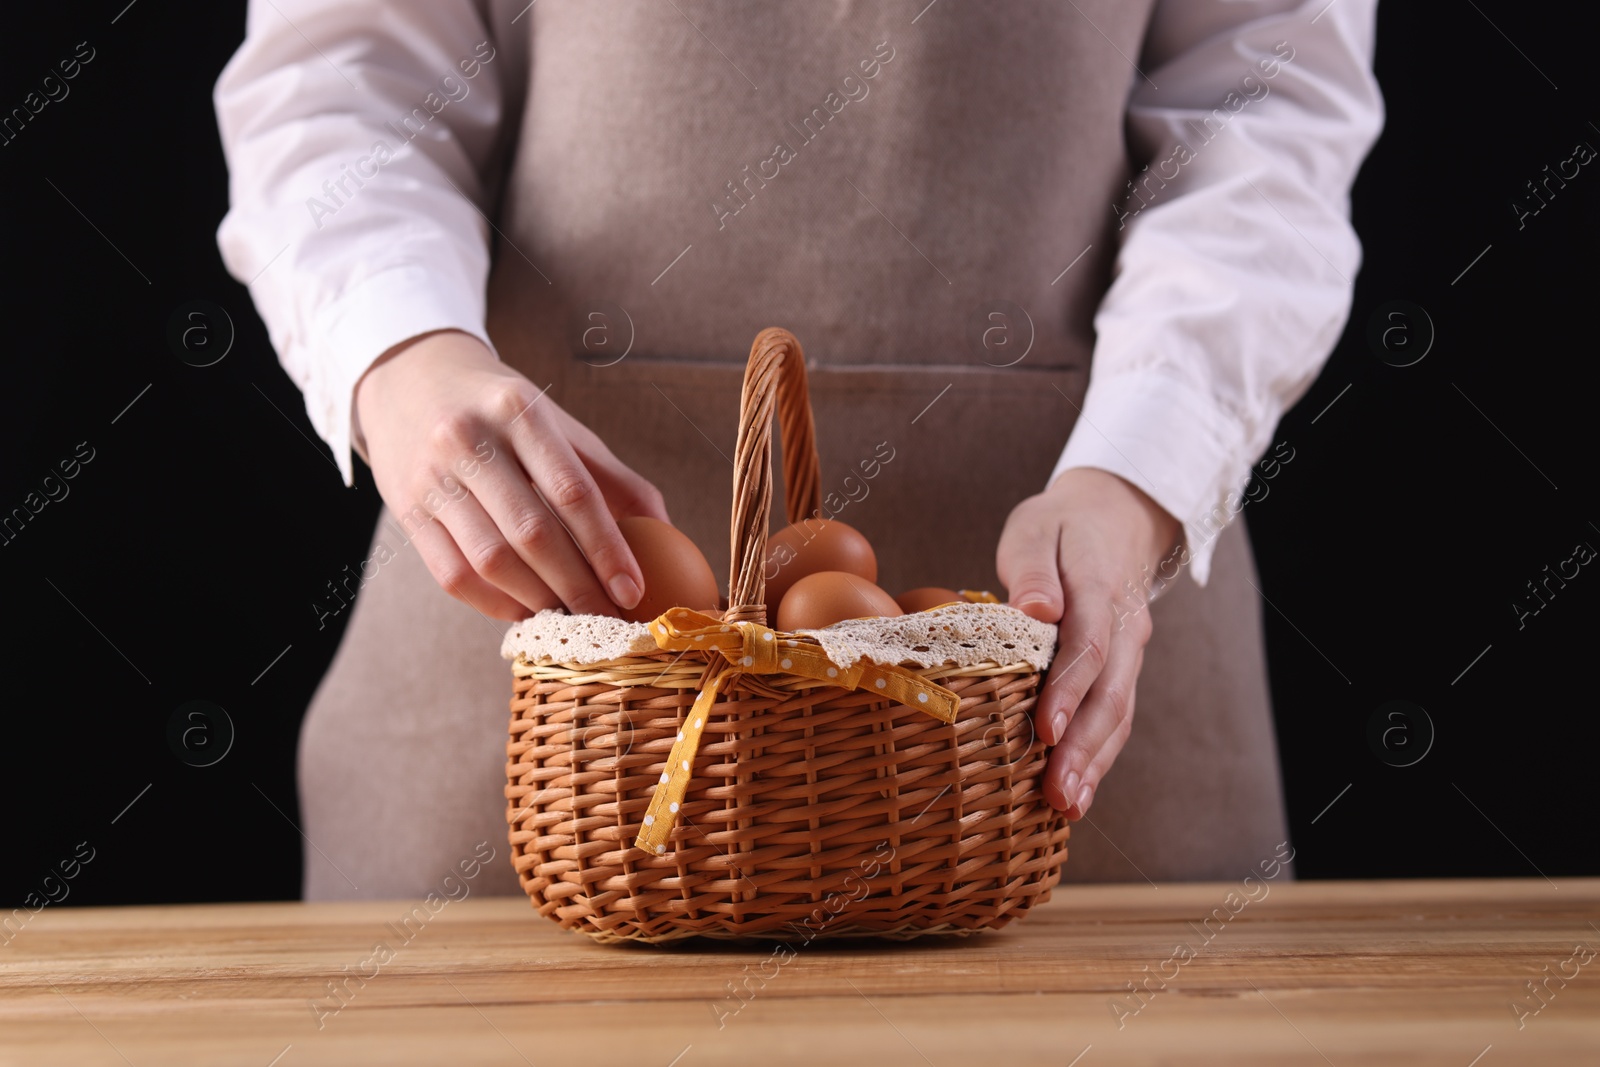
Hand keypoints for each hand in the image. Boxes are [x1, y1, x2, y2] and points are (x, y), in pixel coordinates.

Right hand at [353, 329, 669, 618]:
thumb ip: (611, 476)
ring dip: (537, 600)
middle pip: (531, 532)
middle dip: (577, 586)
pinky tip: (525, 611)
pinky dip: (493, 603)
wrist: (411, 379)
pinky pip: (452, 574)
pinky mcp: (406, 509)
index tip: (633, 590)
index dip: (607, 548)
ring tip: (571, 618)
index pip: (572, 492)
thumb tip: (669, 530)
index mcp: (520, 412)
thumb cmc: (502, 411)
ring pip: (490, 560)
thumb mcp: (557, 424)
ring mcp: (431, 476)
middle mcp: (469, 440)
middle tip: (608, 618)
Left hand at [996, 468, 1181, 819]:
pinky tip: (1078, 789)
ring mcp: (1130, 651)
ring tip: (1068, 806)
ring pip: (1119, 713)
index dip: (1068, 691)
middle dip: (1083, 748)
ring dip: (1095, 762)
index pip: (1087, 646)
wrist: (1115, 516)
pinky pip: (1117, 714)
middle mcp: (1124, 628)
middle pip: (1110, 694)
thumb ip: (1034, 569)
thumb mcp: (1036, 528)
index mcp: (1099, 588)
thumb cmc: (1060, 526)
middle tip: (1057, 795)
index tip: (1046, 730)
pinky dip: (1100, 754)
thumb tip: (1036, 609)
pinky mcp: (1124, 668)